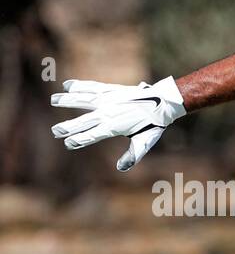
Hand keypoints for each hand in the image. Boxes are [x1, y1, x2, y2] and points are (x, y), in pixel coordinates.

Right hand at [51, 77, 187, 171]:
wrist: (162, 102)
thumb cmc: (153, 125)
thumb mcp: (143, 142)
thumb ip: (132, 155)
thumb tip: (121, 168)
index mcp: (114, 127)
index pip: (92, 136)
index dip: (79, 140)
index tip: (68, 143)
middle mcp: (107, 113)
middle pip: (83, 121)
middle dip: (68, 127)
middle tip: (55, 131)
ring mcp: (108, 100)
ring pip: (83, 100)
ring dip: (67, 100)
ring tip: (53, 100)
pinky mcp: (110, 90)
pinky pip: (91, 87)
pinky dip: (79, 85)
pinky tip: (67, 85)